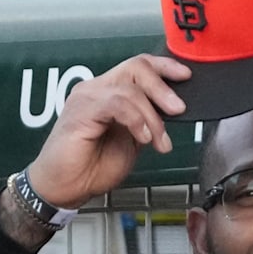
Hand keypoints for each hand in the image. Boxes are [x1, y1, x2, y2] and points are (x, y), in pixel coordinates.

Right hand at [24, 54, 190, 207]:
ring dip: (152, 117)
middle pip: (136, 67)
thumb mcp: (133, 140)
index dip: (164, 66)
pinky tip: (143, 138)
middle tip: (178, 110)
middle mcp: (96, 89)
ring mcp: (87, 97)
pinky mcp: (81, 111)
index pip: (138, 66)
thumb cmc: (92, 167)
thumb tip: (172, 110)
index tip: (185, 76)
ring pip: (130, 90)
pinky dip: (136, 120)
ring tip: (158, 141)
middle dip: (163, 88)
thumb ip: (148, 121)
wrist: (66, 187)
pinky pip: (117, 104)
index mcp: (108, 92)